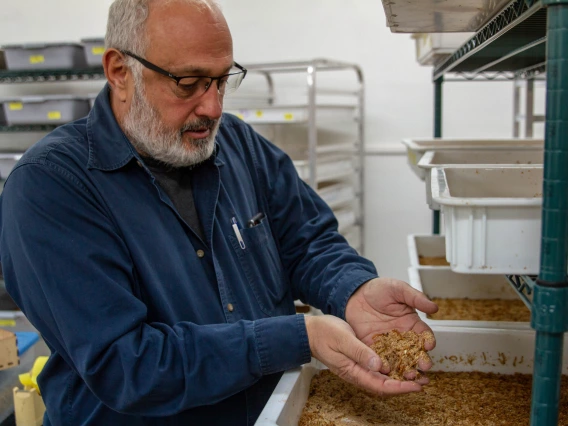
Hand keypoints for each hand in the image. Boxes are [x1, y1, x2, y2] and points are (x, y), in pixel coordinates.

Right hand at [304, 315, 423, 395]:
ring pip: (384, 377)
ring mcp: (359, 367)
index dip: (400, 388)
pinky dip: (393, 367)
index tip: (416, 386)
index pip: (381, 386)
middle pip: (385, 385)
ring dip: (401, 377)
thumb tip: (379, 365)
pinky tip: (402, 361)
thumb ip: (360, 352)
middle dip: (405, 385)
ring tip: (419, 374)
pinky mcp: (360, 359)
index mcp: (353, 372)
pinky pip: (379, 367)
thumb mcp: (343, 340)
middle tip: (424, 381)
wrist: (311, 331)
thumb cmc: (324, 334)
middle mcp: (358, 373)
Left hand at [345, 277, 438, 373]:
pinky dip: (384, 366)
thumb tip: (434, 308)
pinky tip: (386, 371)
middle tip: (424, 367)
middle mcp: (402, 337)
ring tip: (408, 375)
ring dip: (405, 368)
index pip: (424, 335)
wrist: (355, 293)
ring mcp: (388, 344)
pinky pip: (380, 359)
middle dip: (421, 360)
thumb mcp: (399, 289)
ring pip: (400, 359)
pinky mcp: (373, 348)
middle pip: (415, 352)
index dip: (428, 340)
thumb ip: (416, 298)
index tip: (429, 345)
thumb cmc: (379, 289)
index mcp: (412, 323)